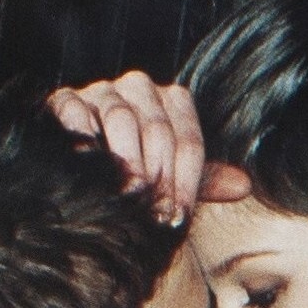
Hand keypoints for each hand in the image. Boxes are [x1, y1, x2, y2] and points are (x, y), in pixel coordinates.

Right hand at [47, 72, 250, 221]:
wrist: (82, 168)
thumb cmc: (135, 173)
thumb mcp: (172, 178)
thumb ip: (203, 181)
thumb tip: (243, 186)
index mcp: (170, 102)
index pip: (188, 141)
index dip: (185, 183)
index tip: (177, 218)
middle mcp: (138, 88)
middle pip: (158, 131)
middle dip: (158, 178)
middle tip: (154, 214)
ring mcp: (102, 91)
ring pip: (121, 120)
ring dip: (127, 163)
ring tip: (128, 196)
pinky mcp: (65, 100)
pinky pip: (76, 112)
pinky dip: (83, 138)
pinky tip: (90, 167)